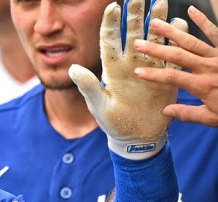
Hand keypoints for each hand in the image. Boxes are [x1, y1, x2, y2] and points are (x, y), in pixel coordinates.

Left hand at [69, 0, 186, 158]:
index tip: (112, 6)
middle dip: (135, 13)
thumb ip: (88, 86)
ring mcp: (149, 68)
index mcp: (112, 69)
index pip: (109, 40)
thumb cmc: (113, 123)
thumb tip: (73, 69)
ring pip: (154, 39)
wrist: (136, 138)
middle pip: (133, 33)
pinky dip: (176, 40)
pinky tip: (179, 26)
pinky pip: (171, 54)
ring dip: (157, 21)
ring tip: (161, 2)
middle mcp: (130, 64)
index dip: (110, 23)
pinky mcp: (165, 76)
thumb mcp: (99, 105)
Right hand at [134, 6, 217, 126]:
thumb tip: (166, 111)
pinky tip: (191, 10)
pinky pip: (215, 32)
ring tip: (156, 23)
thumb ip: (189, 114)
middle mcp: (208, 67)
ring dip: (172, 31)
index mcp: (202, 85)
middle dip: (156, 49)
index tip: (137, 71)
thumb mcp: (212, 118)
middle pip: (177, 55)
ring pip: (191, 41)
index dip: (153, 74)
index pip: (171, 78)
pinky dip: (203, 20)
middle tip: (139, 43)